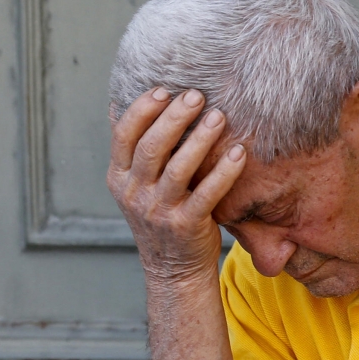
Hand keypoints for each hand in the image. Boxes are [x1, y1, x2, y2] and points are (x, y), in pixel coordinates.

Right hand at [107, 88, 246, 281]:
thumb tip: (126, 101)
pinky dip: (224, 172)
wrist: (172, 269)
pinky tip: (239, 152)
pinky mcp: (186, 227)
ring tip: (219, 116)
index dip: (141, 110)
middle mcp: (134, 194)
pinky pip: (207, 194)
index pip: (123, 136)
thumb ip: (136, 151)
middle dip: (173, 117)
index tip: (163, 90)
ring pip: (178, 169)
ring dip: (200, 139)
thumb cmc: (159, 213)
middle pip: (151, 148)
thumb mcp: (136, 184)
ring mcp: (158, 212)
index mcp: (118, 178)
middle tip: (196, 96)